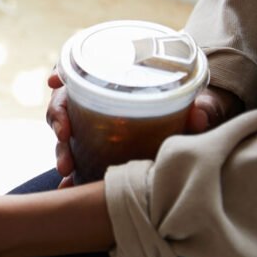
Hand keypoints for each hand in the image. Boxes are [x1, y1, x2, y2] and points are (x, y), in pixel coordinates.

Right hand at [45, 72, 243, 186]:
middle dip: (59, 119)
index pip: (81, 70)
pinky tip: (66, 186)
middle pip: (65, 103)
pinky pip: (76, 160)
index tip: (54, 83)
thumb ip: (202, 108)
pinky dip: (70, 173)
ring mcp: (94, 127)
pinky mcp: (96, 151)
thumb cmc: (194, 108)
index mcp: (117, 80)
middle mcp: (99, 101)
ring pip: (65, 134)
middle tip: (64, 135)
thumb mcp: (201, 105)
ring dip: (61, 150)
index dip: (62, 73)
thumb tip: (199, 114)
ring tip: (65, 169)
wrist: (198, 131)